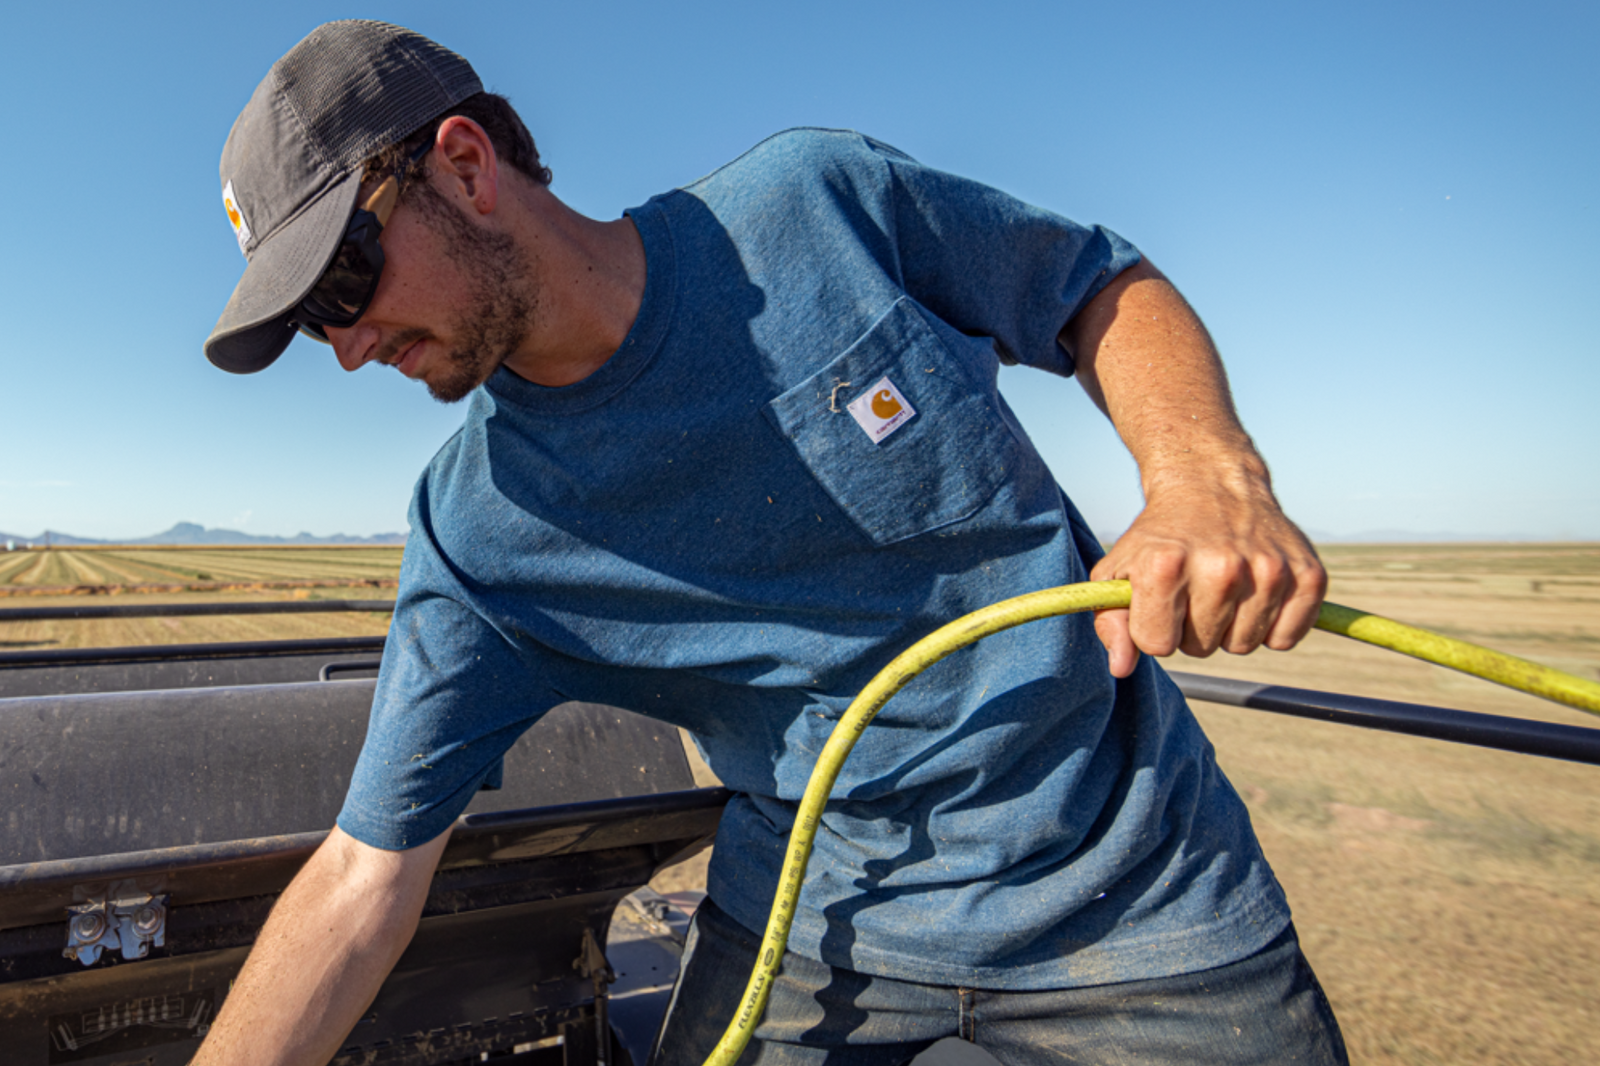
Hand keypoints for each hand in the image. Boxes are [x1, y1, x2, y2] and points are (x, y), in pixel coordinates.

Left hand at [1089, 474, 1326, 677]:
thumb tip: (1121, 668)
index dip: (1154, 628)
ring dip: (1230, 627)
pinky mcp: (1308, 574)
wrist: (1211, 483)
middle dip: (1192, 628)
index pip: (1158, 644)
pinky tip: (1255, 593)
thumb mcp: (1119, 569)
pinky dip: (1271, 626)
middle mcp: (1221, 566)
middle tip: (1193, 589)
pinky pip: (1286, 638)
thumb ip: (1111, 621)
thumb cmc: (1160, 537)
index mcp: (1166, 565)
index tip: (1159, 601)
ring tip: (1222, 588)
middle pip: (1201, 648)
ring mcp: (1269, 570)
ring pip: (1243, 646)